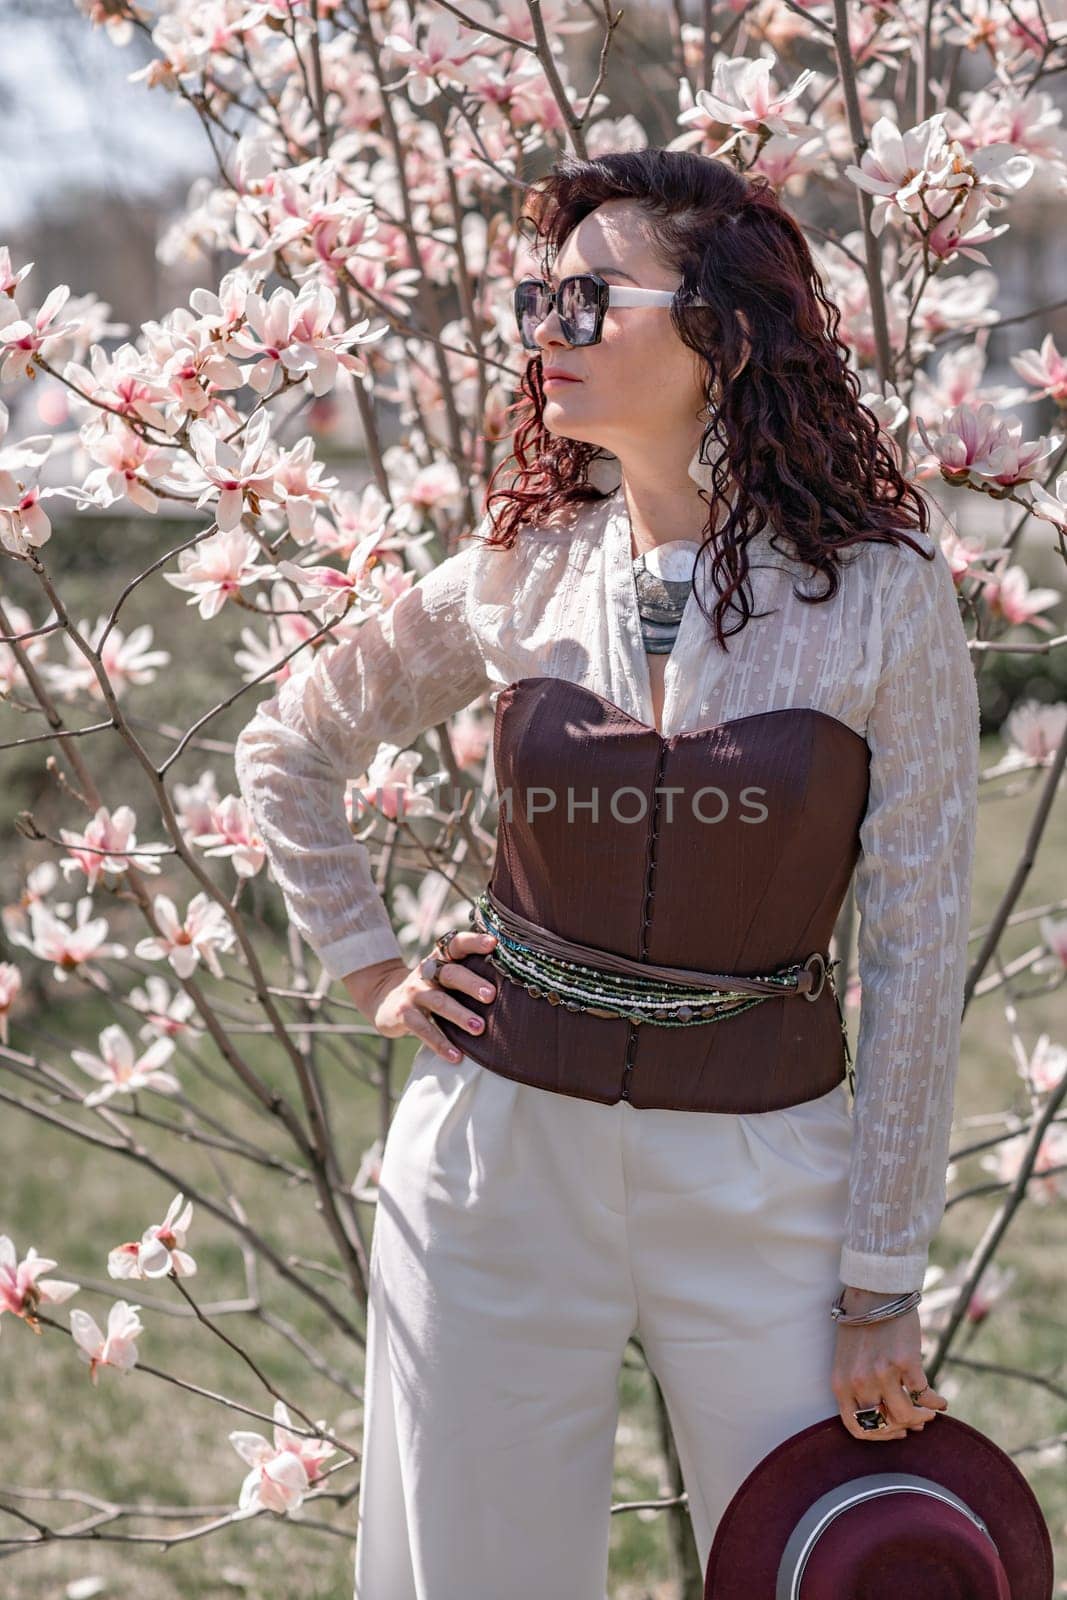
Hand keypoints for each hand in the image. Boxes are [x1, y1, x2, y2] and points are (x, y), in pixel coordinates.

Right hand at [341, 931, 497, 1063]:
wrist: (384, 999)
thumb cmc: (429, 988)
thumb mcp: (442, 976)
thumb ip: (466, 974)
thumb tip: (509, 983)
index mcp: (440, 959)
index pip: (457, 945)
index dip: (474, 942)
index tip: (493, 943)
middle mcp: (427, 973)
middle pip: (450, 973)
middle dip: (471, 984)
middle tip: (491, 995)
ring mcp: (414, 993)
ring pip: (439, 1002)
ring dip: (460, 1016)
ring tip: (479, 1028)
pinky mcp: (404, 1015)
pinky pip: (424, 1030)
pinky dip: (441, 1044)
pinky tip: (456, 1056)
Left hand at [830, 1285, 949, 1441]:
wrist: (874, 1290)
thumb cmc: (862, 1325)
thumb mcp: (849, 1360)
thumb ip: (861, 1388)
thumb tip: (892, 1418)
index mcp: (841, 1384)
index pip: (857, 1429)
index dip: (879, 1437)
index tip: (895, 1432)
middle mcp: (860, 1382)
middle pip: (885, 1425)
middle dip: (903, 1428)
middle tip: (916, 1423)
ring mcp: (882, 1373)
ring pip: (906, 1416)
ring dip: (922, 1418)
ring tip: (929, 1413)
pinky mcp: (905, 1362)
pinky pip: (924, 1395)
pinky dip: (936, 1402)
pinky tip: (941, 1402)